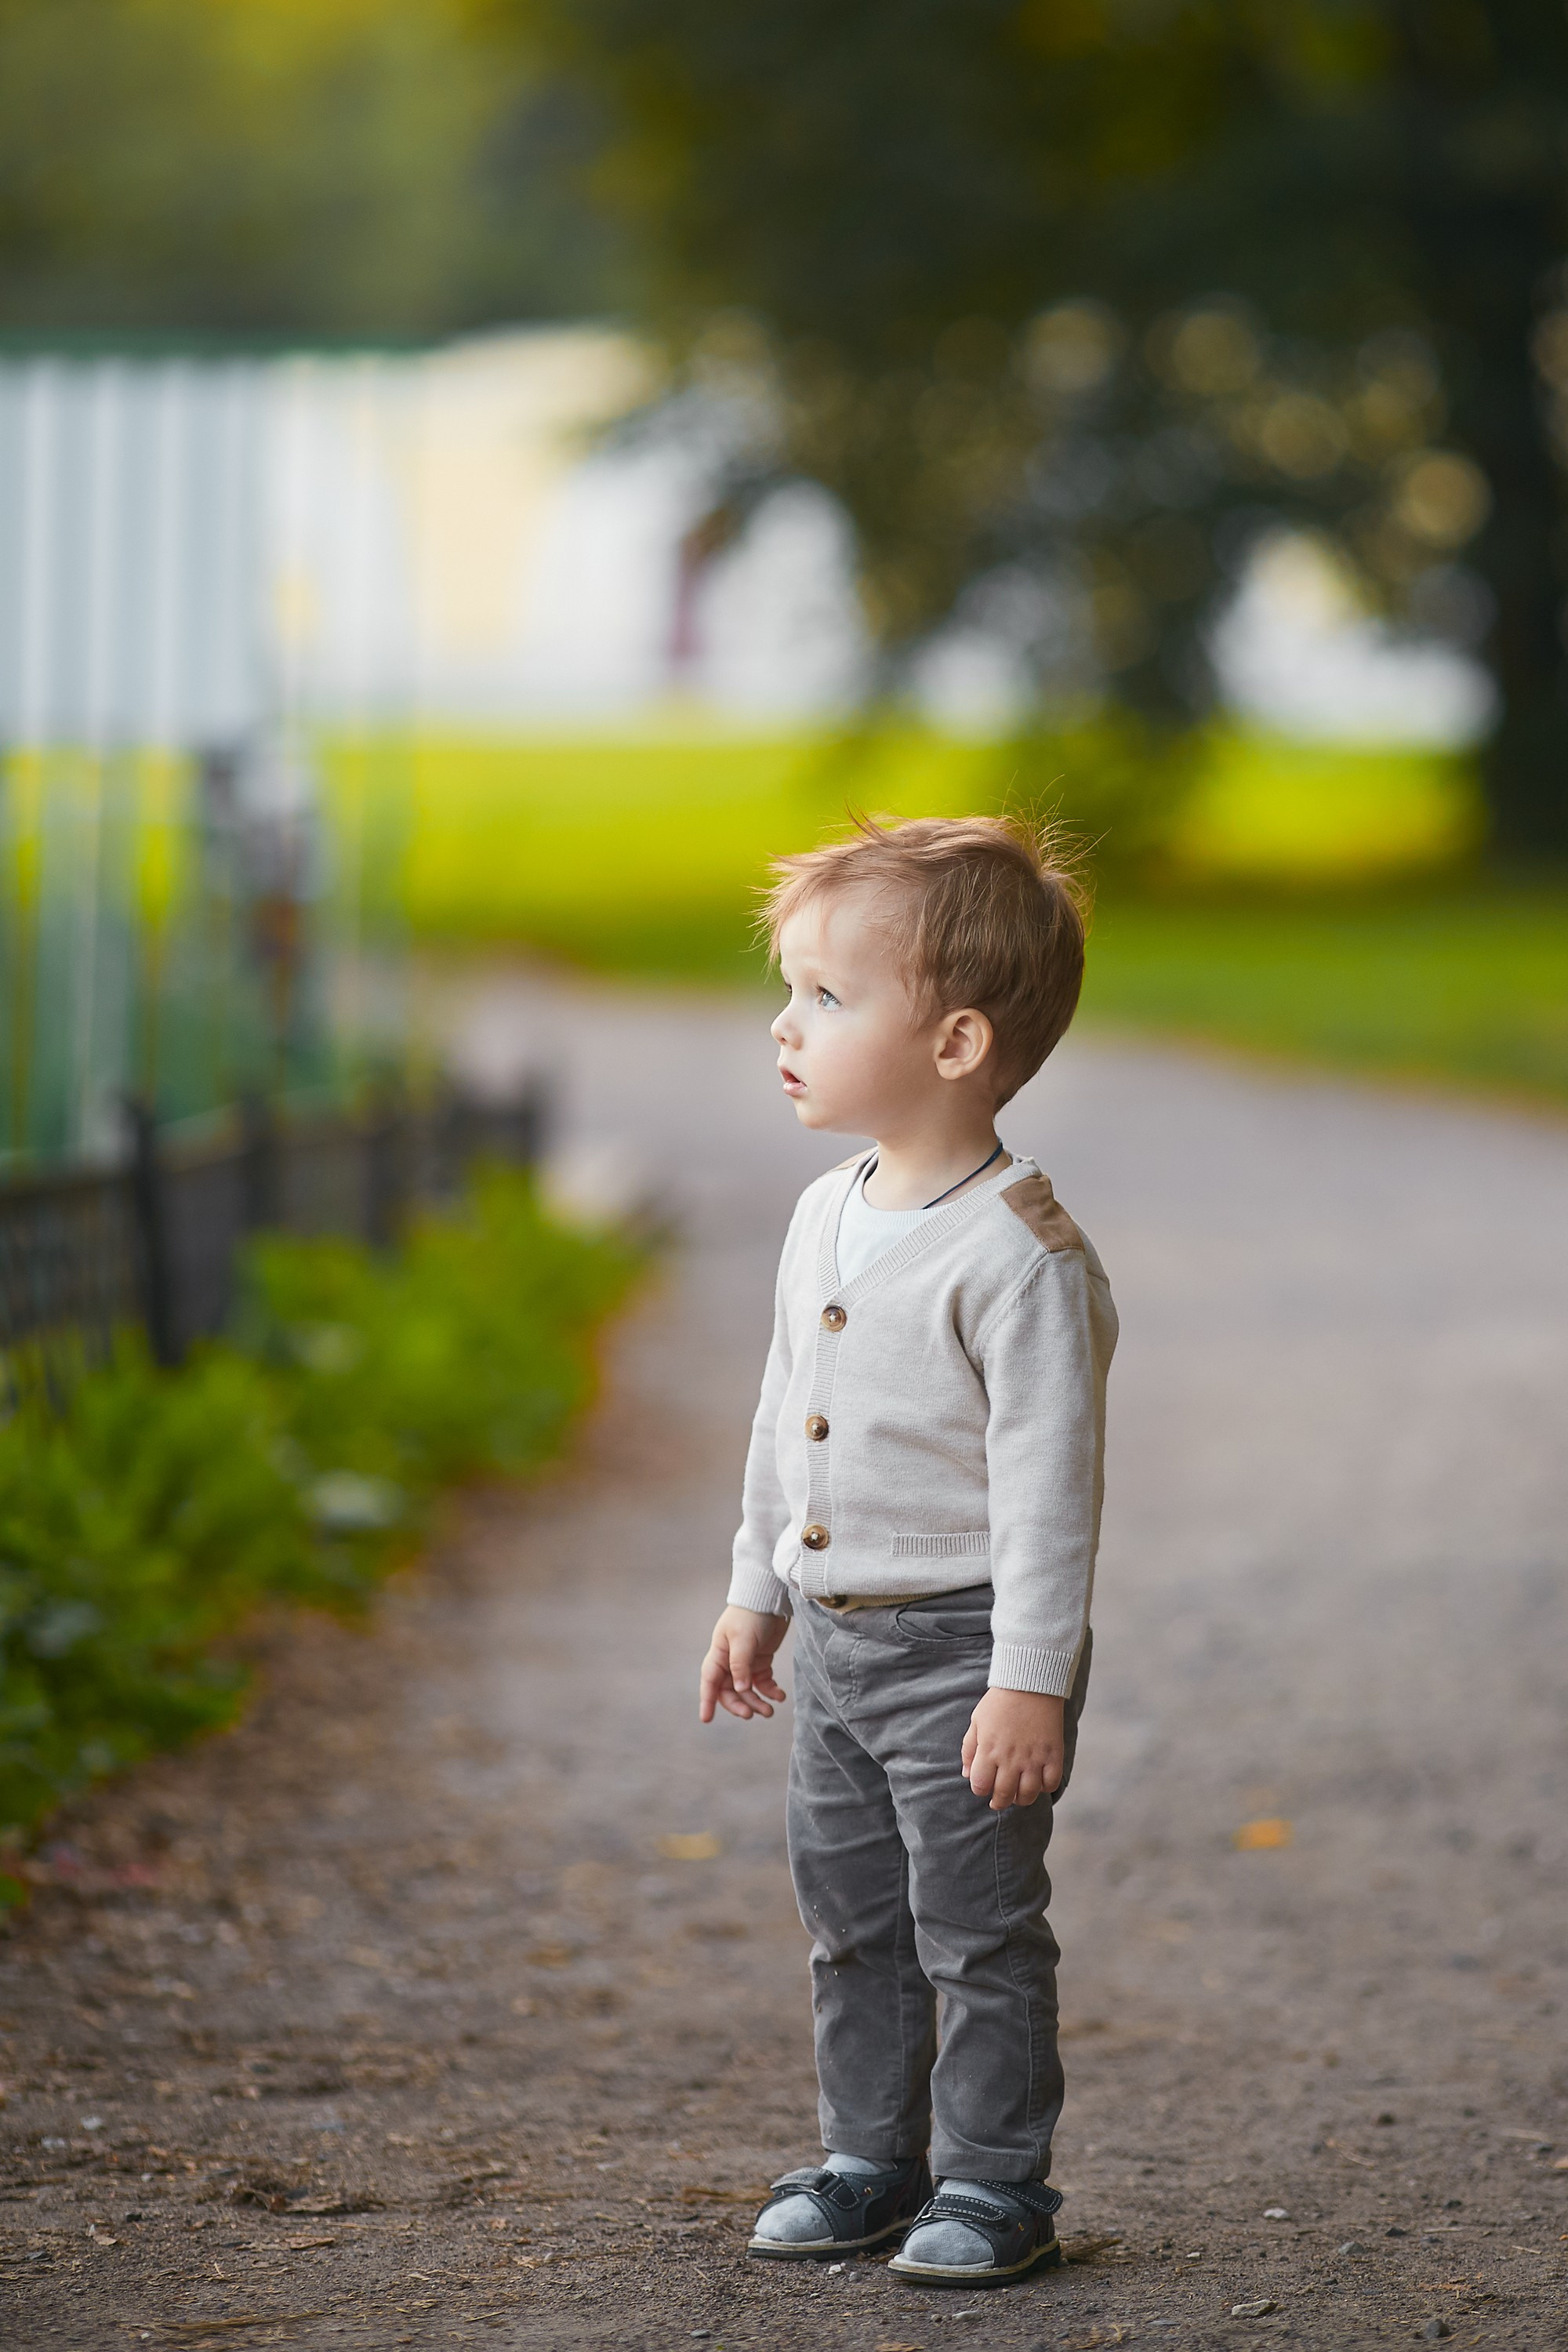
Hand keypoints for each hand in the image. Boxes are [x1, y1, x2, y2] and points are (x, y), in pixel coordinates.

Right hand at [699, 1606, 788, 1723]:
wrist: (770, 1598)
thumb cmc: (751, 1614)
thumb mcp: (743, 1639)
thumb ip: (740, 1665)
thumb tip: (739, 1689)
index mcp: (719, 1654)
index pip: (710, 1681)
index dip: (707, 1700)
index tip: (706, 1719)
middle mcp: (729, 1661)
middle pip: (729, 1691)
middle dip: (739, 1704)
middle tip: (752, 1714)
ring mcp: (746, 1662)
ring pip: (747, 1690)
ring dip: (756, 1702)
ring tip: (769, 1711)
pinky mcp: (761, 1661)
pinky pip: (763, 1683)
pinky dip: (770, 1691)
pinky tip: (779, 1696)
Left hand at [962, 1688, 1064, 1809]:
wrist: (1031, 1683)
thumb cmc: (1000, 1701)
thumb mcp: (976, 1721)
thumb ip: (969, 1749)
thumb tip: (967, 1774)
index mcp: (989, 1750)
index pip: (980, 1785)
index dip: (980, 1789)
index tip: (984, 1785)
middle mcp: (1010, 1759)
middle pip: (1003, 1796)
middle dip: (999, 1801)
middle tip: (1000, 1798)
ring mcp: (1033, 1758)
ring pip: (1027, 1795)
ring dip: (1021, 1798)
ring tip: (1018, 1792)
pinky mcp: (1053, 1755)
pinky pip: (1051, 1784)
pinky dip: (1045, 1787)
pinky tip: (1039, 1779)